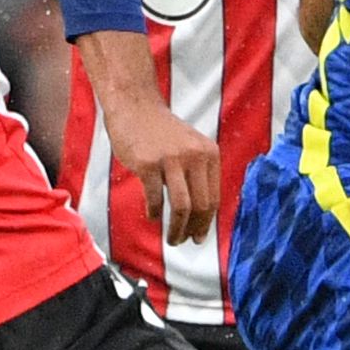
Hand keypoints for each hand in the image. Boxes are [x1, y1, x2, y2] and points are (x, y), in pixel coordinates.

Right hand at [107, 97, 219, 246]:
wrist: (135, 107)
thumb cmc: (160, 133)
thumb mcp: (190, 147)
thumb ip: (198, 174)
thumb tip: (201, 216)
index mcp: (209, 153)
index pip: (213, 198)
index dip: (207, 222)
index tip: (199, 237)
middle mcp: (194, 156)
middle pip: (201, 205)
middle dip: (193, 230)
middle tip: (183, 242)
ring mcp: (171, 159)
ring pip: (182, 207)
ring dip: (177, 229)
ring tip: (172, 239)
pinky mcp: (148, 164)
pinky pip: (155, 198)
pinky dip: (154, 213)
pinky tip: (152, 216)